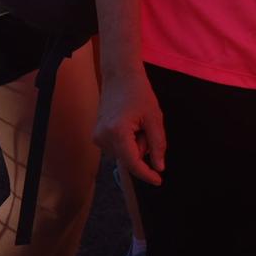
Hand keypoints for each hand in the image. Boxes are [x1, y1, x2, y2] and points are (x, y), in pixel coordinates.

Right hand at [93, 63, 166, 186]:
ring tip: (136, 122)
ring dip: (135, 143)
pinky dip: (128, 141)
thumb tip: (159, 167)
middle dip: (142, 147)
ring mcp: (97, 137)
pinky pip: (118, 147)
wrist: (119, 75)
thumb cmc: (139, 92)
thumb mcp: (154, 118)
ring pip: (124, 154)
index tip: (158, 181)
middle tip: (145, 125)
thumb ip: (157, 144)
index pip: (133, 163)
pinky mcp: (97, 135)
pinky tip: (129, 123)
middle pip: (130, 158)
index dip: (146, 174)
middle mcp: (103, 138)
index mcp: (117, 133)